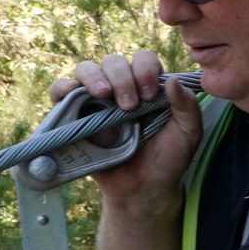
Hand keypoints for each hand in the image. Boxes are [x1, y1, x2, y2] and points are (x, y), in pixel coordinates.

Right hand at [48, 50, 198, 209]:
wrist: (144, 189)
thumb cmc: (168, 160)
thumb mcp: (188, 134)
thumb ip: (188, 107)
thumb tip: (173, 81)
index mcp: (147, 86)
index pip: (142, 60)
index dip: (145, 70)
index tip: (150, 94)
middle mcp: (120, 88)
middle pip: (113, 62)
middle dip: (122, 77)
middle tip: (130, 105)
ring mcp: (95, 100)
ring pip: (86, 69)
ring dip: (94, 77)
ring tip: (105, 96)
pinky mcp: (74, 115)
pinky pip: (60, 91)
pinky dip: (62, 86)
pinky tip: (72, 92)